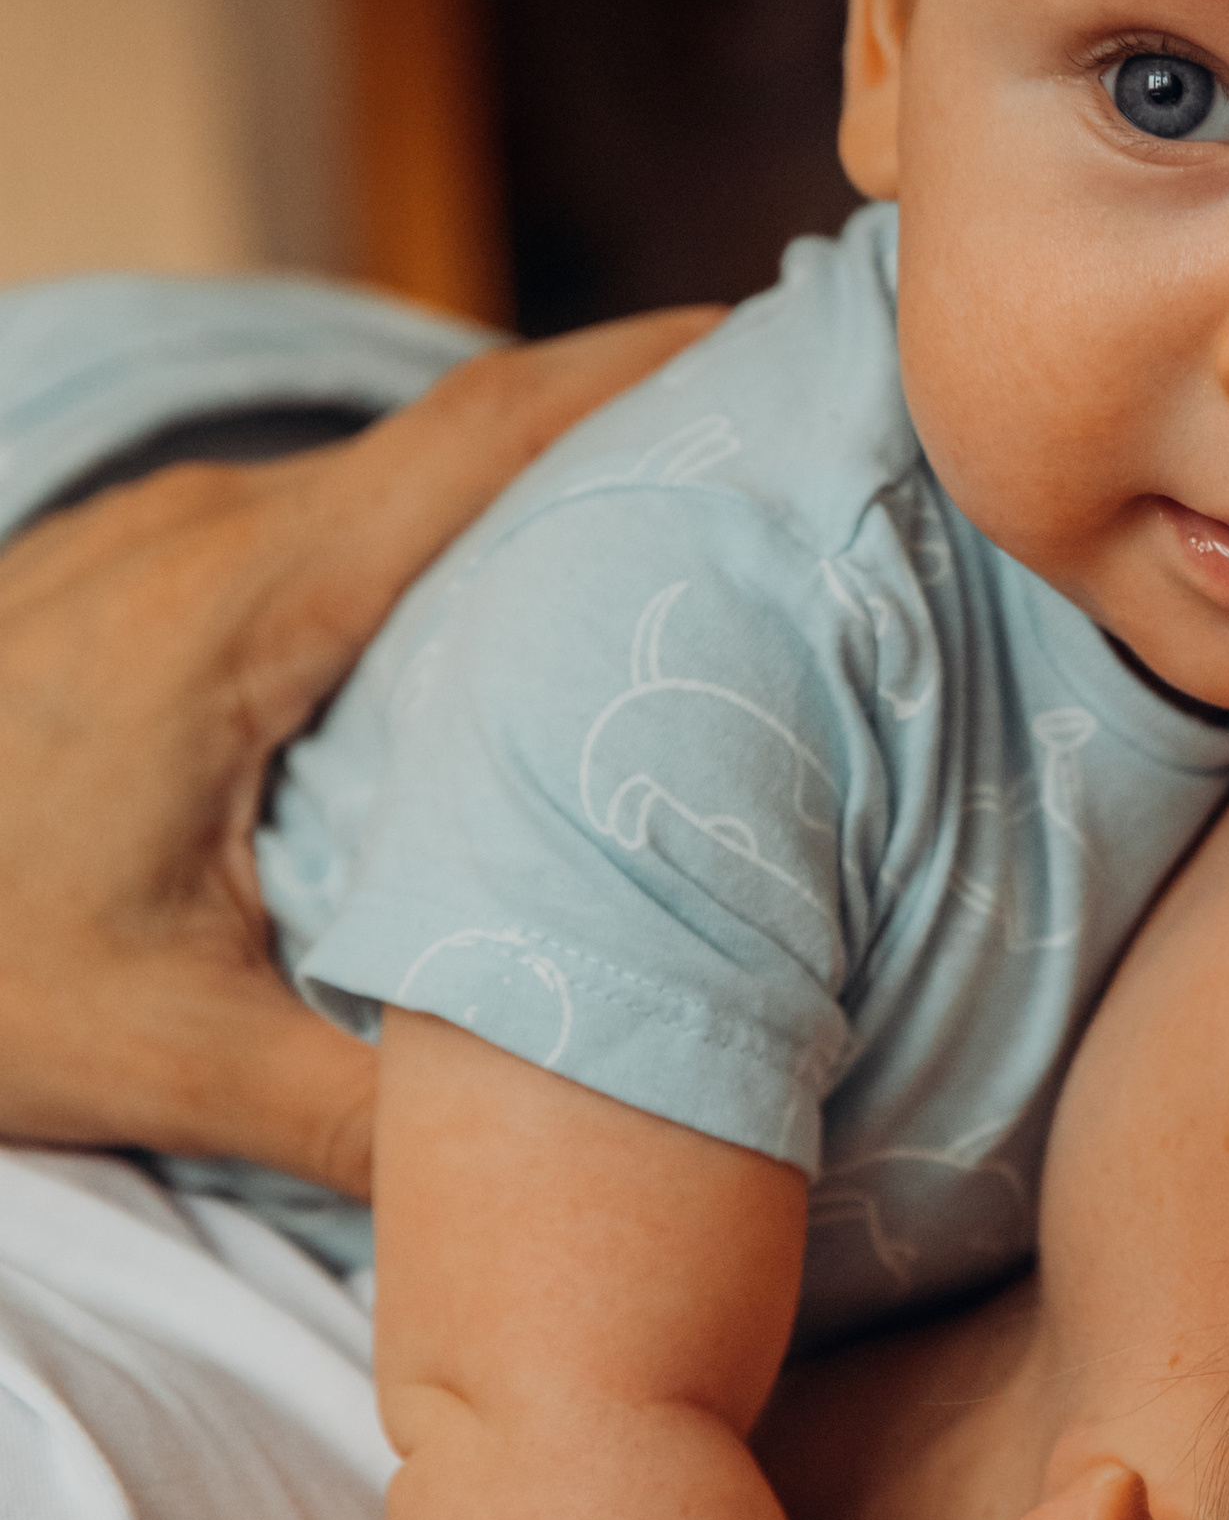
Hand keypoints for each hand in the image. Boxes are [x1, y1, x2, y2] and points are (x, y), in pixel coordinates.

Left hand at [0, 309, 716, 1192]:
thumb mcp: (157, 1057)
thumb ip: (376, 1110)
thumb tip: (596, 1179)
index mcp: (244, 609)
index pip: (487, 437)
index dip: (649, 373)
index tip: (796, 340)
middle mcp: (211, 531)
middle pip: (472, 429)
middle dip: (644, 415)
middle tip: (802, 443)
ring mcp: (161, 534)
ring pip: (399, 474)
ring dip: (545, 482)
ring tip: (697, 532)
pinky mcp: (135, 569)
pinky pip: (331, 517)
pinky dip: (447, 535)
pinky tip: (509, 615)